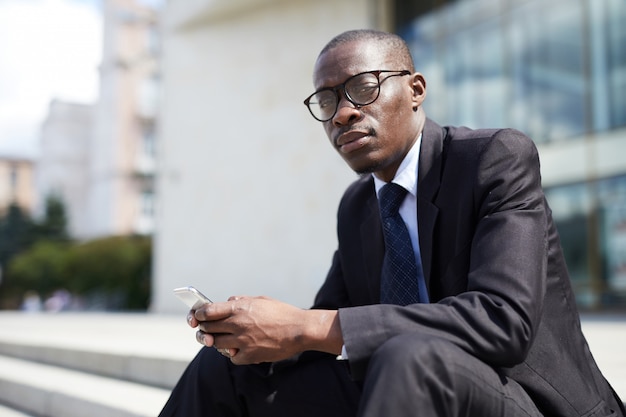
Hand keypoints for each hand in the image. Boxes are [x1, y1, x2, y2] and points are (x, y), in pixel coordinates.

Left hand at [189, 296, 341, 364]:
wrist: (300, 330)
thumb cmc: (282, 312)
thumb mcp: (260, 300)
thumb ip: (241, 301)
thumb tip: (227, 302)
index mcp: (240, 308)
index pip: (208, 311)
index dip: (198, 314)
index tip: (196, 317)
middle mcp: (238, 324)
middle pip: (208, 329)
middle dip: (203, 329)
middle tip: (205, 330)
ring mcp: (242, 341)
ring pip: (216, 344)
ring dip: (216, 342)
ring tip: (221, 339)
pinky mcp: (249, 356)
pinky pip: (231, 357)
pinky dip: (233, 353)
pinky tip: (240, 349)